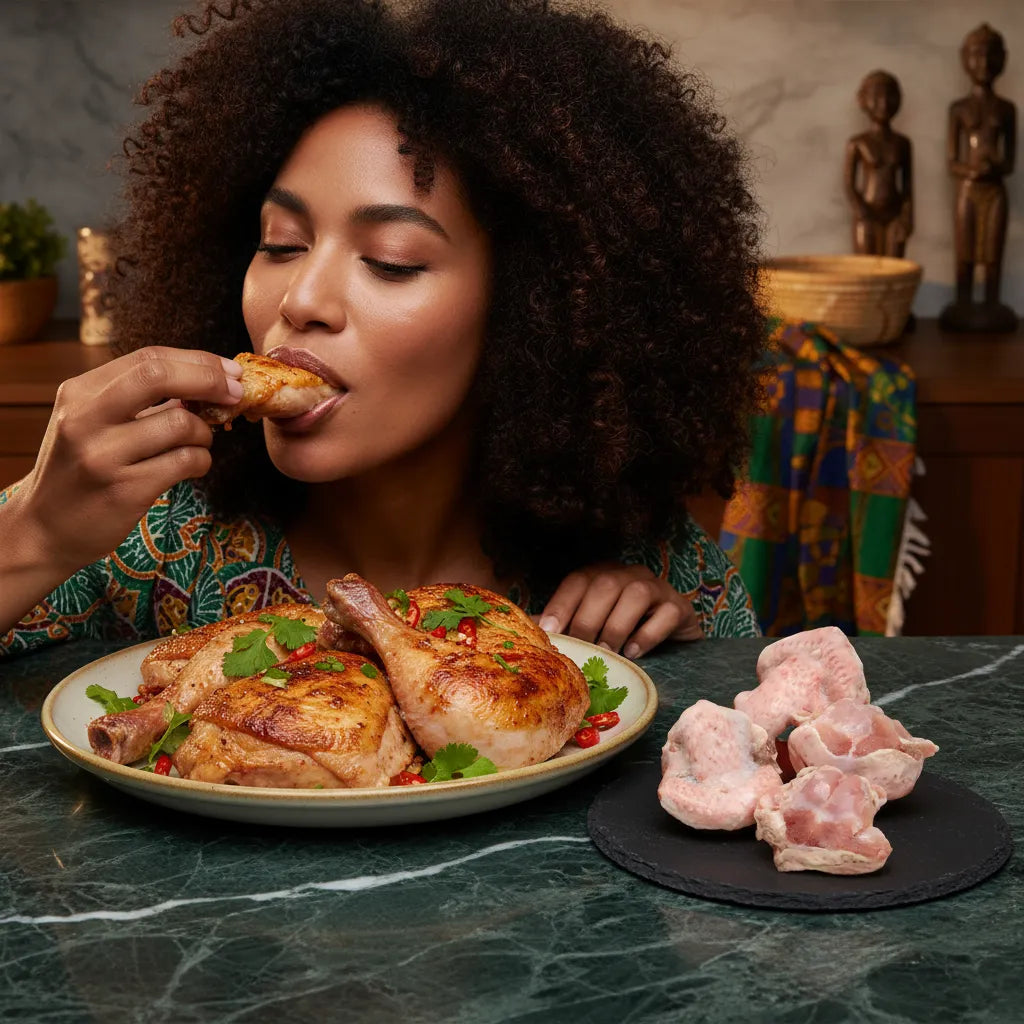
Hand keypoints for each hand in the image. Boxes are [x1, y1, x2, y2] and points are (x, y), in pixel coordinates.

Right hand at [14, 346, 242, 573]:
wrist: (45, 528)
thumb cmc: (81, 468)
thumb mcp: (93, 422)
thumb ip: (139, 400)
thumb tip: (207, 380)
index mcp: (79, 392)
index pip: (149, 358)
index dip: (199, 361)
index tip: (229, 371)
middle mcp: (84, 419)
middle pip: (159, 375)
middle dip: (210, 380)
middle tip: (235, 393)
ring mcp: (102, 456)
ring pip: (179, 424)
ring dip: (205, 432)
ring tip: (199, 442)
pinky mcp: (124, 490)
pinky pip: (184, 462)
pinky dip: (201, 461)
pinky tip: (194, 465)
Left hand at [537, 562, 702, 658]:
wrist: (672, 637)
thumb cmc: (622, 629)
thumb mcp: (591, 624)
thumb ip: (565, 625)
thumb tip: (531, 633)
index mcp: (601, 575)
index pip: (577, 580)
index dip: (561, 604)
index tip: (549, 631)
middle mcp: (628, 574)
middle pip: (605, 585)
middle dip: (589, 620)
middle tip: (582, 650)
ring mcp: (656, 587)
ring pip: (636, 594)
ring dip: (617, 626)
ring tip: (608, 653)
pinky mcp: (679, 606)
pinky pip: (665, 614)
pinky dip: (647, 635)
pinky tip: (634, 653)